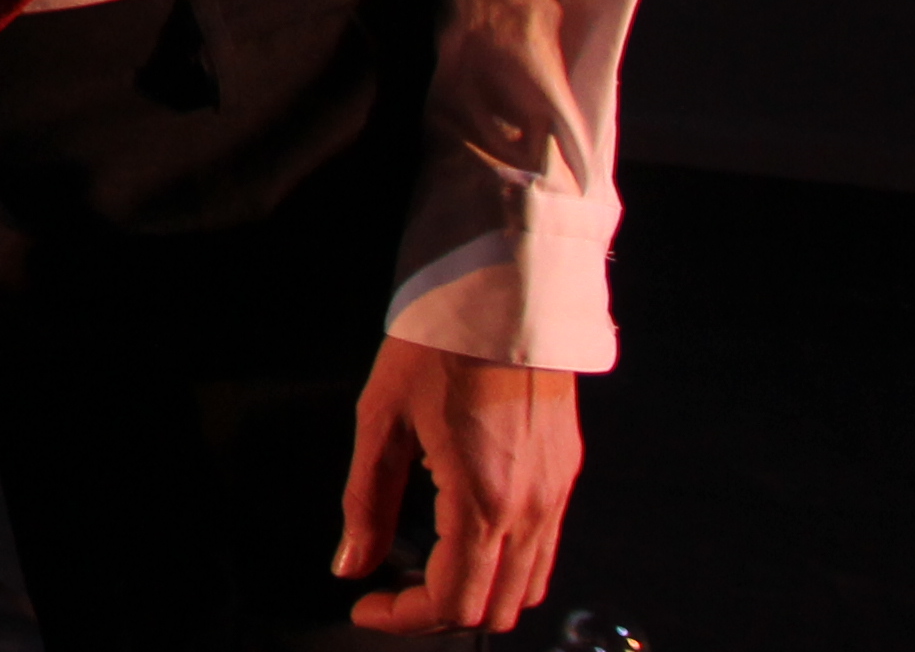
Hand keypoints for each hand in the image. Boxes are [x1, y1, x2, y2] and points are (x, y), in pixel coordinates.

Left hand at [336, 334, 580, 634]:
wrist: (505, 295)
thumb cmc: (435, 347)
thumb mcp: (380, 420)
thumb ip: (364, 502)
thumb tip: (350, 566)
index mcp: (483, 502)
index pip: (453, 603)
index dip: (404, 619)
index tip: (365, 606)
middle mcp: (531, 511)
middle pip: (495, 610)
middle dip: (438, 614)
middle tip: (391, 593)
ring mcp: (556, 496)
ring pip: (526, 588)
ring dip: (475, 595)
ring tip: (423, 570)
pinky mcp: (565, 477)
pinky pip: (543, 551)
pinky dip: (504, 567)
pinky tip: (461, 538)